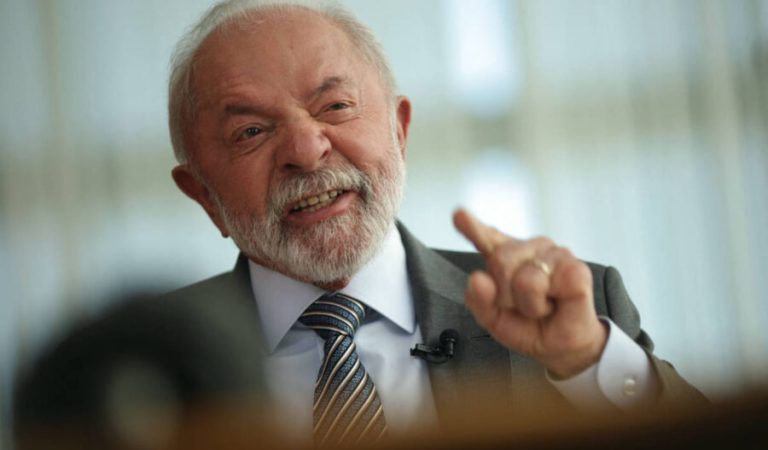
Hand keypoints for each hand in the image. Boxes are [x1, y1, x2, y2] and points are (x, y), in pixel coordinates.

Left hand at [453, 209, 607, 377]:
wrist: (562, 348)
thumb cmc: (531, 327)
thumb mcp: (494, 319)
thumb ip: (479, 300)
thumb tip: (477, 279)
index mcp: (507, 257)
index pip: (487, 238)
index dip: (473, 226)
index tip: (460, 216)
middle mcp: (530, 249)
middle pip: (500, 260)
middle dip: (506, 295)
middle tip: (522, 306)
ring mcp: (554, 254)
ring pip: (523, 277)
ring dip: (527, 304)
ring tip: (541, 307)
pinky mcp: (575, 267)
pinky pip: (544, 283)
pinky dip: (543, 304)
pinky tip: (555, 303)